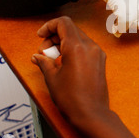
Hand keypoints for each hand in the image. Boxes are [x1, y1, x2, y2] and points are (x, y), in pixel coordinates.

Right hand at [31, 16, 138, 137]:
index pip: (63, 23)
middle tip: (44, 53)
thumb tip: (38, 56)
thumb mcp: (52, 78)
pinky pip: (85, 48)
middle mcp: (90, 47)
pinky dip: (73, 50)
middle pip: (70, 30)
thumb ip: (44, 62)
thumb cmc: (73, 99)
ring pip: (78, 38)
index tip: (40, 36)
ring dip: (63, 44)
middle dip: (54, 37)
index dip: (49, 26)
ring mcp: (97, 54)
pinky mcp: (100, 61)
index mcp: (77, 47)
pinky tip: (64, 63)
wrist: (92, 114)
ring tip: (52, 60)